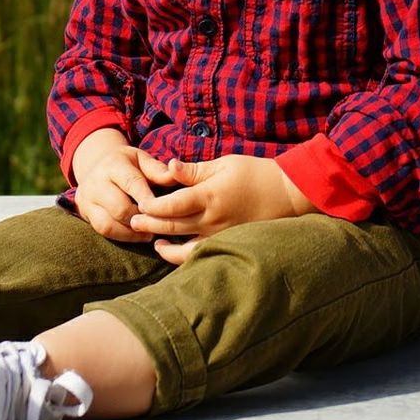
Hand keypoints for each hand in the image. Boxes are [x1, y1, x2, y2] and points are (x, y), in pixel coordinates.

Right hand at [73, 131, 158, 242]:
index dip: (148, 199)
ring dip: (131, 232)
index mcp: (113, 164)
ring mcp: (86, 198)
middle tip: (160, 226)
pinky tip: (137, 236)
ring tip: (149, 234)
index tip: (165, 211)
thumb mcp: (141, 160)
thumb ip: (157, 170)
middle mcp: (95, 181)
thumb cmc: (128, 165)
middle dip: (141, 219)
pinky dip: (122, 236)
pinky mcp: (83, 212)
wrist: (97, 165)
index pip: (131, 183)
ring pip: (108, 223)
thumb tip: (175, 178)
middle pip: (119, 207)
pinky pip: (103, 230)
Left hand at [129, 156, 315, 264]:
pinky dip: (186, 256)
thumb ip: (194, 170)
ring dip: (166, 247)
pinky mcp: (230, 243)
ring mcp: (222, 235)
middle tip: (132, 222)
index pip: (172, 205)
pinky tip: (177, 251)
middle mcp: (213, 219)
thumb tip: (168, 166)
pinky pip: (203, 254)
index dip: (152, 206)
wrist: (287, 193)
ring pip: (186, 248)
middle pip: (173, 226)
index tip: (139, 204)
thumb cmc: (254, 173)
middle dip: (150, 225)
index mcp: (209, 196)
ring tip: (153, 241)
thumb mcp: (223, 164)